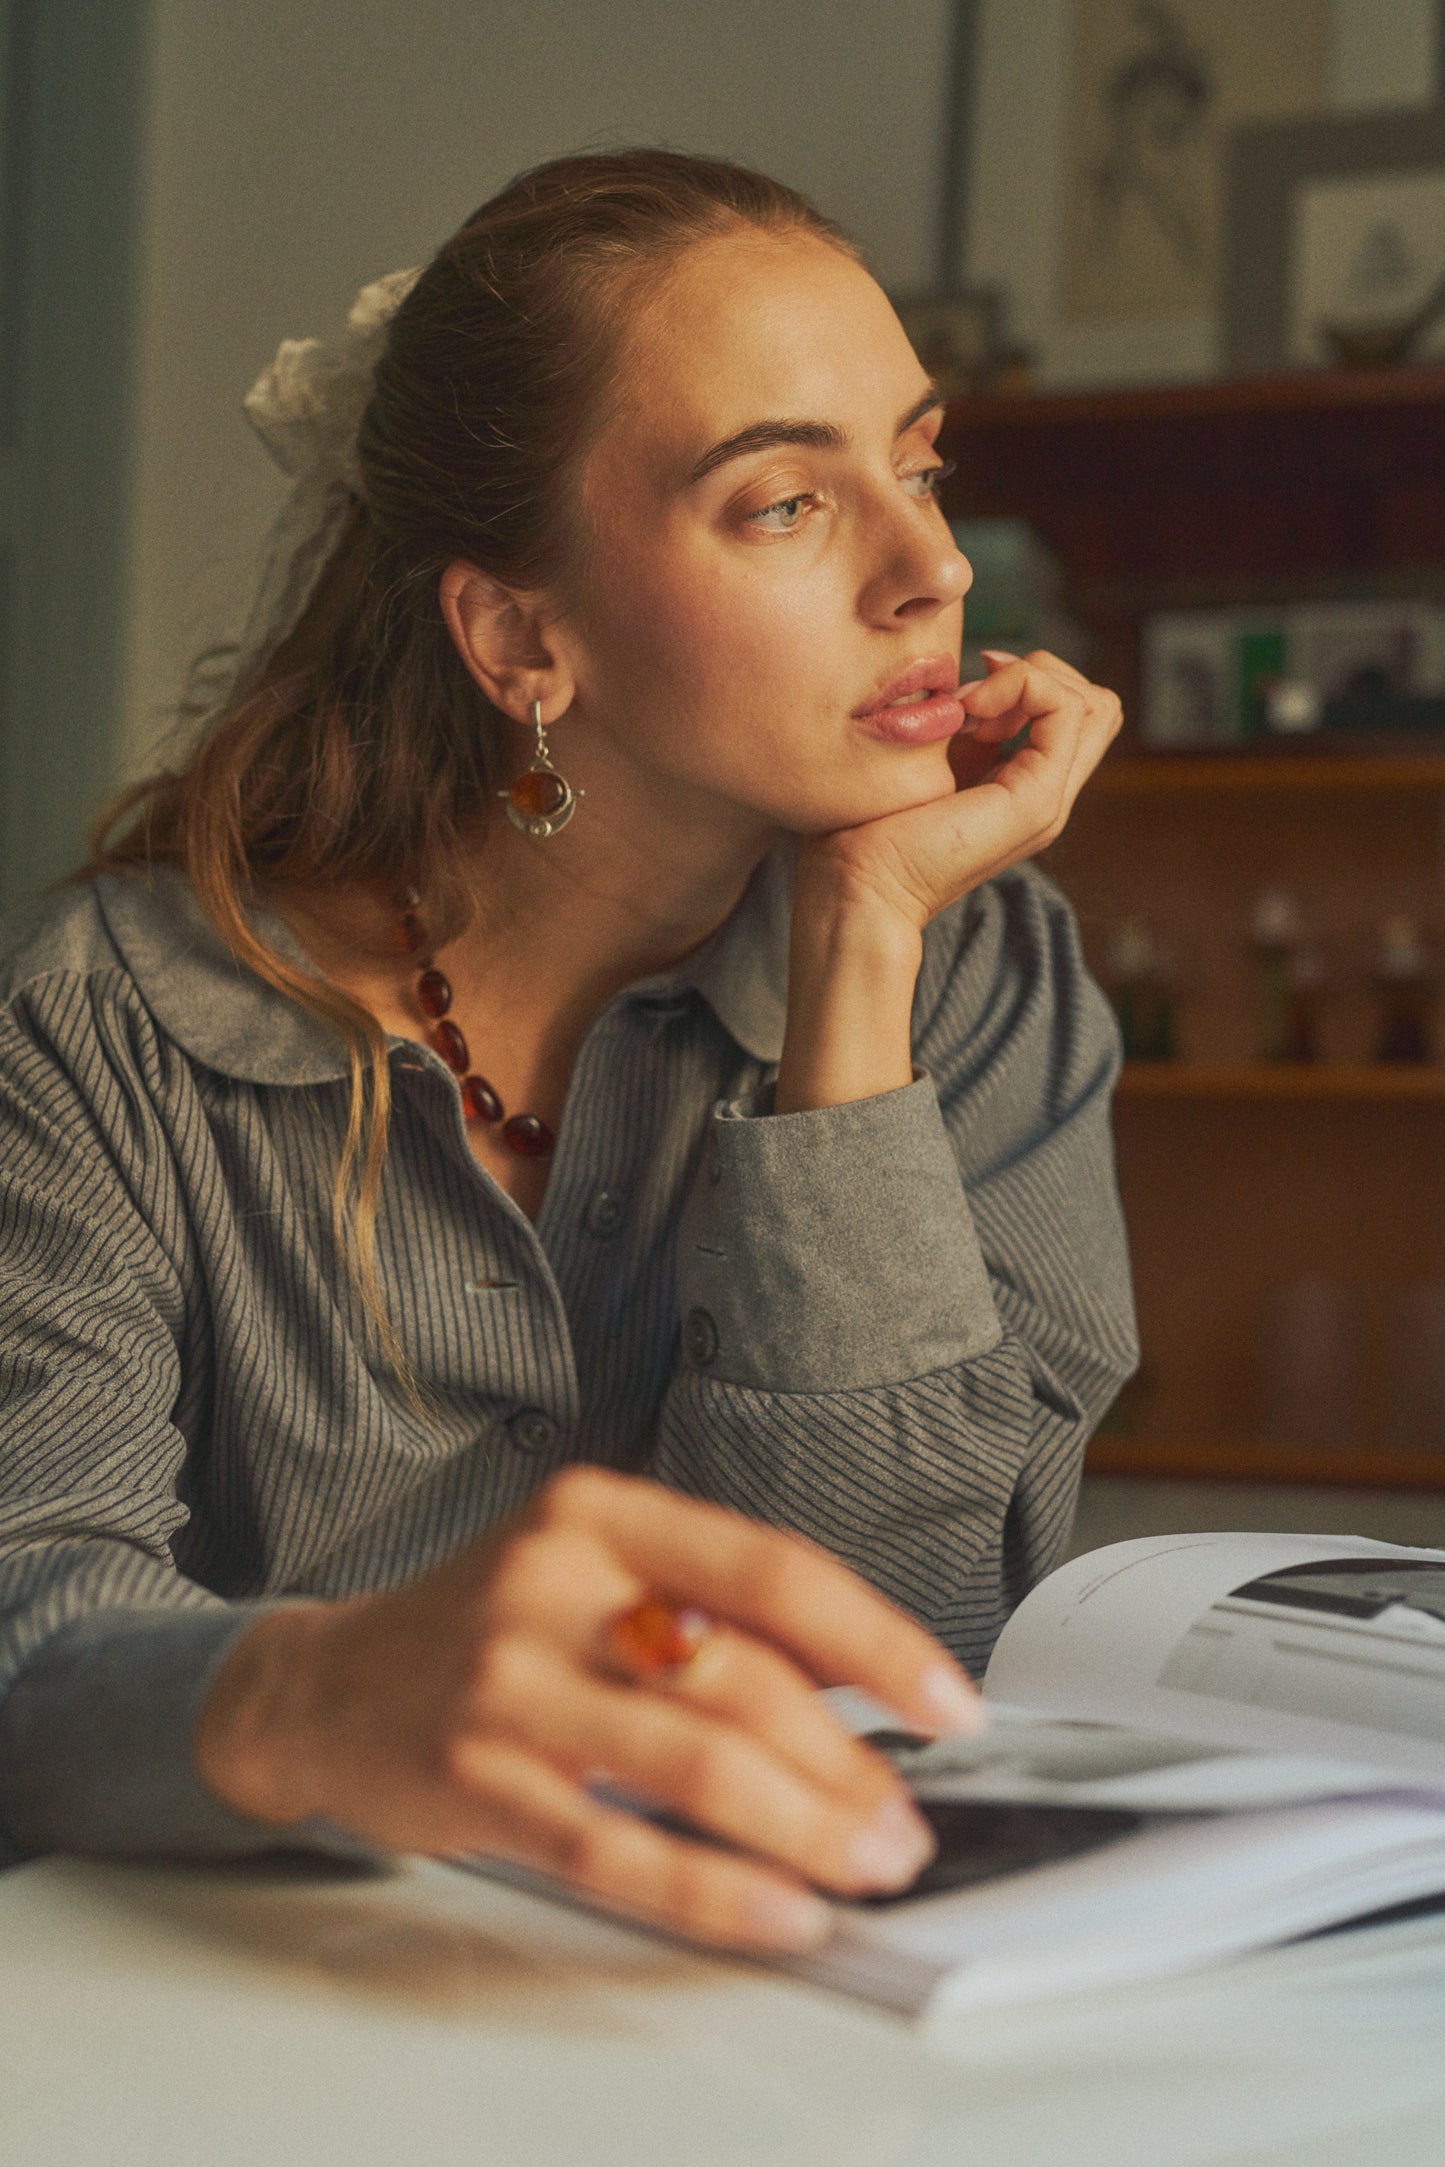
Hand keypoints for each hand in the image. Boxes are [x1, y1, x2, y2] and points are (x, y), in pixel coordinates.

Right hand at [195, 1467, 982, 1952]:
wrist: (325, 1683)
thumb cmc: (488, 1630)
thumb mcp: (590, 1572)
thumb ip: (707, 1610)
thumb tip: (862, 1692)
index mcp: (601, 1511)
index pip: (773, 1569)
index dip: (879, 1642)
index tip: (950, 1705)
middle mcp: (553, 1580)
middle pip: (744, 1677)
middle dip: (848, 1765)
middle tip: (903, 1824)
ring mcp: (506, 1679)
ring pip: (695, 1763)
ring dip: (804, 1828)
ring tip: (864, 1867)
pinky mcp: (473, 1774)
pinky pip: (616, 1847)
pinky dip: (711, 1892)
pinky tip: (773, 1913)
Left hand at [774, 652, 1121, 1112]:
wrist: (857, 889)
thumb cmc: (866, 833)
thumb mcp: (925, 766)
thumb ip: (959, 737)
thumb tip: (969, 695)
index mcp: (1021, 791)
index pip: (1069, 713)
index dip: (1027, 681)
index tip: (964, 692)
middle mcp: (1045, 798)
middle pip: (1096, 705)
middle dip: (1038, 672)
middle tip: (974, 693)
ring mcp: (1048, 801)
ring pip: (1093, 702)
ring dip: (1031, 678)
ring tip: (972, 705)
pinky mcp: (1037, 799)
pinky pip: (1067, 710)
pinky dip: (1024, 685)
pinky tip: (972, 709)